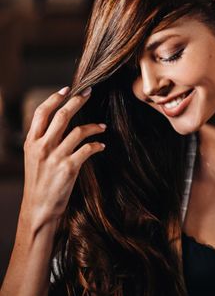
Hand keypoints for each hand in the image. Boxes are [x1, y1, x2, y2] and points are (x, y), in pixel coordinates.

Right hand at [21, 86, 105, 230]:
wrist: (39, 207)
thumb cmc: (39, 181)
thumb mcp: (33, 157)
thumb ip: (43, 139)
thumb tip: (58, 121)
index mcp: (31, 142)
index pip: (41, 112)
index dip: (54, 98)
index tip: (67, 88)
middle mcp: (42, 146)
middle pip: (62, 116)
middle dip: (77, 101)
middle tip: (89, 92)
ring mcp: (55, 157)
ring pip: (78, 131)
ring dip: (93, 126)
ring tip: (103, 126)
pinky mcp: (69, 168)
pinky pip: (87, 149)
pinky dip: (97, 144)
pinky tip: (102, 145)